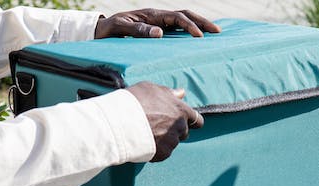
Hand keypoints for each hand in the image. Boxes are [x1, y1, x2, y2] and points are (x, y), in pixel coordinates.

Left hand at [94, 9, 220, 38]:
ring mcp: (159, 22)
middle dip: (202, 22)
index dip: (189, 26)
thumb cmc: (110, 29)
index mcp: (152, 15)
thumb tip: (160, 32)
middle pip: (185, 15)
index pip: (177, 17)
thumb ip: (139, 30)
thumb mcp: (121, 28)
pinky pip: (177, 29)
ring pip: (183, 20)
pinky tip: (198, 38)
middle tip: (217, 32)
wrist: (102, 29)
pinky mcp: (158, 29)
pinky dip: (190, 31)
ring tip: (214, 33)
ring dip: (199, 25)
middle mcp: (158, 16)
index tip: (199, 37)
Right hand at [127, 81, 203, 161]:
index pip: (197, 120)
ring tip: (148, 134)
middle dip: (174, 130)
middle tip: (158, 126)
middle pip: (184, 132)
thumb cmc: (135, 102)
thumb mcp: (151, 89)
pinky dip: (156, 149)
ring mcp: (172, 142)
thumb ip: (169, 93)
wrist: (121, 122)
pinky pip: (162, 153)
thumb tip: (181, 93)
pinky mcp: (163, 154)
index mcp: (181, 110)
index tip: (189, 122)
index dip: (192, 121)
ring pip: (172, 143)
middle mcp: (180, 127)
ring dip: (164, 140)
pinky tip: (144, 142)